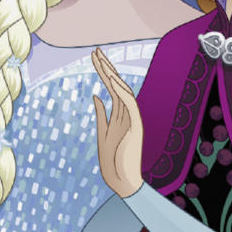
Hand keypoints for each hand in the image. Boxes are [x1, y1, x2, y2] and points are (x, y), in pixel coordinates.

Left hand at [90, 46, 148, 198]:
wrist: (123, 181)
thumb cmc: (113, 160)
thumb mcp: (102, 133)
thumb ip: (101, 115)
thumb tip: (95, 96)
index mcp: (118, 114)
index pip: (110, 87)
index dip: (103, 71)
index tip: (95, 57)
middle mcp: (126, 113)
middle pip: (116, 86)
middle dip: (106, 67)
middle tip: (96, 51)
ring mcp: (132, 119)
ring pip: (123, 92)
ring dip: (112, 76)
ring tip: (101, 61)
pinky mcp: (136, 127)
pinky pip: (130, 105)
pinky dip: (123, 92)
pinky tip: (113, 80)